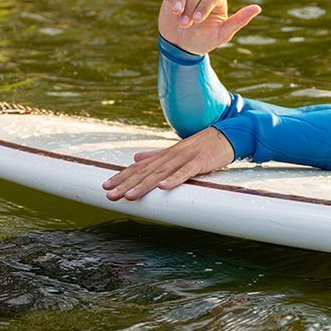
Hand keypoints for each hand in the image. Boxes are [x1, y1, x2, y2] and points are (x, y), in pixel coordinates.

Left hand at [101, 128, 233, 200]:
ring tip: (130, 195)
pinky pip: (185, 172)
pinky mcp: (199, 162)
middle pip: (145, 172)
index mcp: (163, 155)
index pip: (138, 167)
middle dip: (126, 184)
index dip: (122, 176)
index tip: (106, 186)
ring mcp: (184, 158)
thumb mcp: (175, 151)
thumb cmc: (200, 146)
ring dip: (144, 185)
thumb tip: (135, 158)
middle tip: (110, 195)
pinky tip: (163, 187)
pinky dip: (174, 180)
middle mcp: (170, 156)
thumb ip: (155, 155)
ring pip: (160, 173)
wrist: (225, 135)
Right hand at [158, 0, 259, 55]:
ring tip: (177, 14)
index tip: (197, 21)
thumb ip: (239, 20)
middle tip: (186, 25)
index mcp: (218, 1)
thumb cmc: (203, 41)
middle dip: (191, 9)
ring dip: (181, 0)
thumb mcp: (222, 34)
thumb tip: (258, 7)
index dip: (205, 6)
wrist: (181, 46)